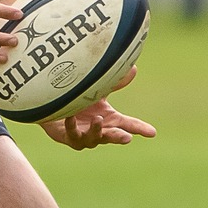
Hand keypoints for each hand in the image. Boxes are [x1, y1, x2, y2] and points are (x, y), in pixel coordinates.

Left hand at [41, 86, 156, 148]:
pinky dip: (72, 126)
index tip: (152, 133)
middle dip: (119, 137)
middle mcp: (100, 130)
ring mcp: (84, 136)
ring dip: (97, 131)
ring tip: (98, 120)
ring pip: (93, 138)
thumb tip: (133, 68)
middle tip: (126, 138)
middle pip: (113, 136)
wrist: (55, 108)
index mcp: (110, 120)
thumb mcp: (99, 91)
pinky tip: (70, 117)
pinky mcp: (69, 137)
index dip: (140, 129)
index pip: (128, 125)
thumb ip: (115, 82)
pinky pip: (71, 133)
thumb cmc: (80, 101)